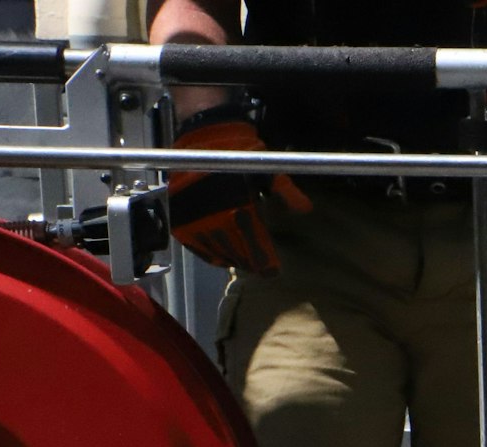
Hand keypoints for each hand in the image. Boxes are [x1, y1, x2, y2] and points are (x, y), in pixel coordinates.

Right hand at [167, 118, 311, 274]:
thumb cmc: (240, 153)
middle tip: (262, 269)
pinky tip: (222, 257)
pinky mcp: (180, 218)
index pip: (254, 244)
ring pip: (217, 252)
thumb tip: (306, 209)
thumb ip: (286, 192)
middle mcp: (214, 216)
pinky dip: (210, 254)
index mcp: (238, 207)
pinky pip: (196, 246)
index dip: (265, 261)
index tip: (274, 271)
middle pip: (236, 252)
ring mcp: (194, 219)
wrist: (205, 136)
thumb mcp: (268, 171)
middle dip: (251, 262)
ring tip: (244, 263)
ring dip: (232, 260)